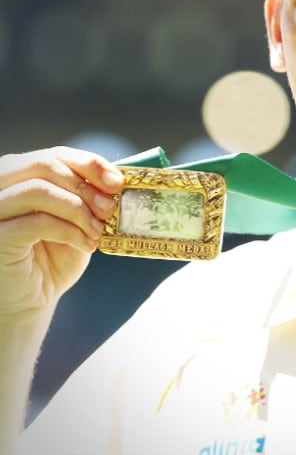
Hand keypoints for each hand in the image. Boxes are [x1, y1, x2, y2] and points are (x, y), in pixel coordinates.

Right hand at [0, 147, 123, 315]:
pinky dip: (69, 230)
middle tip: (110, 209)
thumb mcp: (77, 219)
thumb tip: (118, 176)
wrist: (32, 299)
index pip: (52, 155)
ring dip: (78, 210)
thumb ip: (88, 195)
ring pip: (38, 190)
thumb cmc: (54, 257)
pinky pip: (36, 222)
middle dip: (85, 186)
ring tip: (97, 231)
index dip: (88, 163)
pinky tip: (86, 245)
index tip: (118, 181)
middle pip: (42, 165)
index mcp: (17, 178)